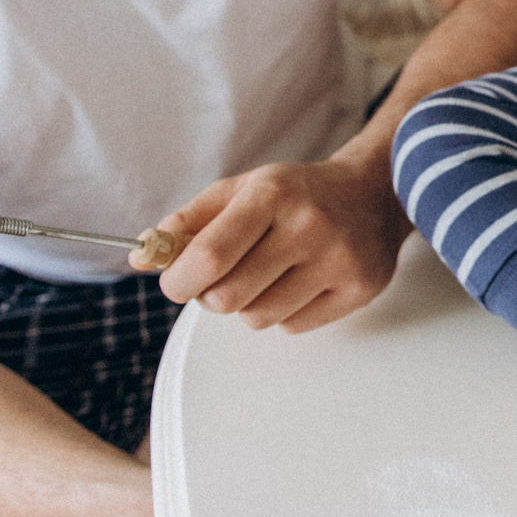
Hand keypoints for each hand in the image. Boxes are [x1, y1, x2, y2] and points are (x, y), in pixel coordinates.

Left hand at [151, 157, 403, 331]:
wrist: (376, 191)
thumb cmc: (297, 193)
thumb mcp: (242, 189)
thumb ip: (189, 222)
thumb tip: (140, 256)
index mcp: (272, 194)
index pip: (209, 255)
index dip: (178, 280)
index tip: (175, 283)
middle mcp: (309, 225)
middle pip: (227, 298)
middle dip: (212, 295)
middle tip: (222, 278)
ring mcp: (338, 260)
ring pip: (258, 318)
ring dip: (250, 305)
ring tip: (268, 276)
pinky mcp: (359, 289)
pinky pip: (293, 327)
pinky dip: (286, 312)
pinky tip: (301, 282)